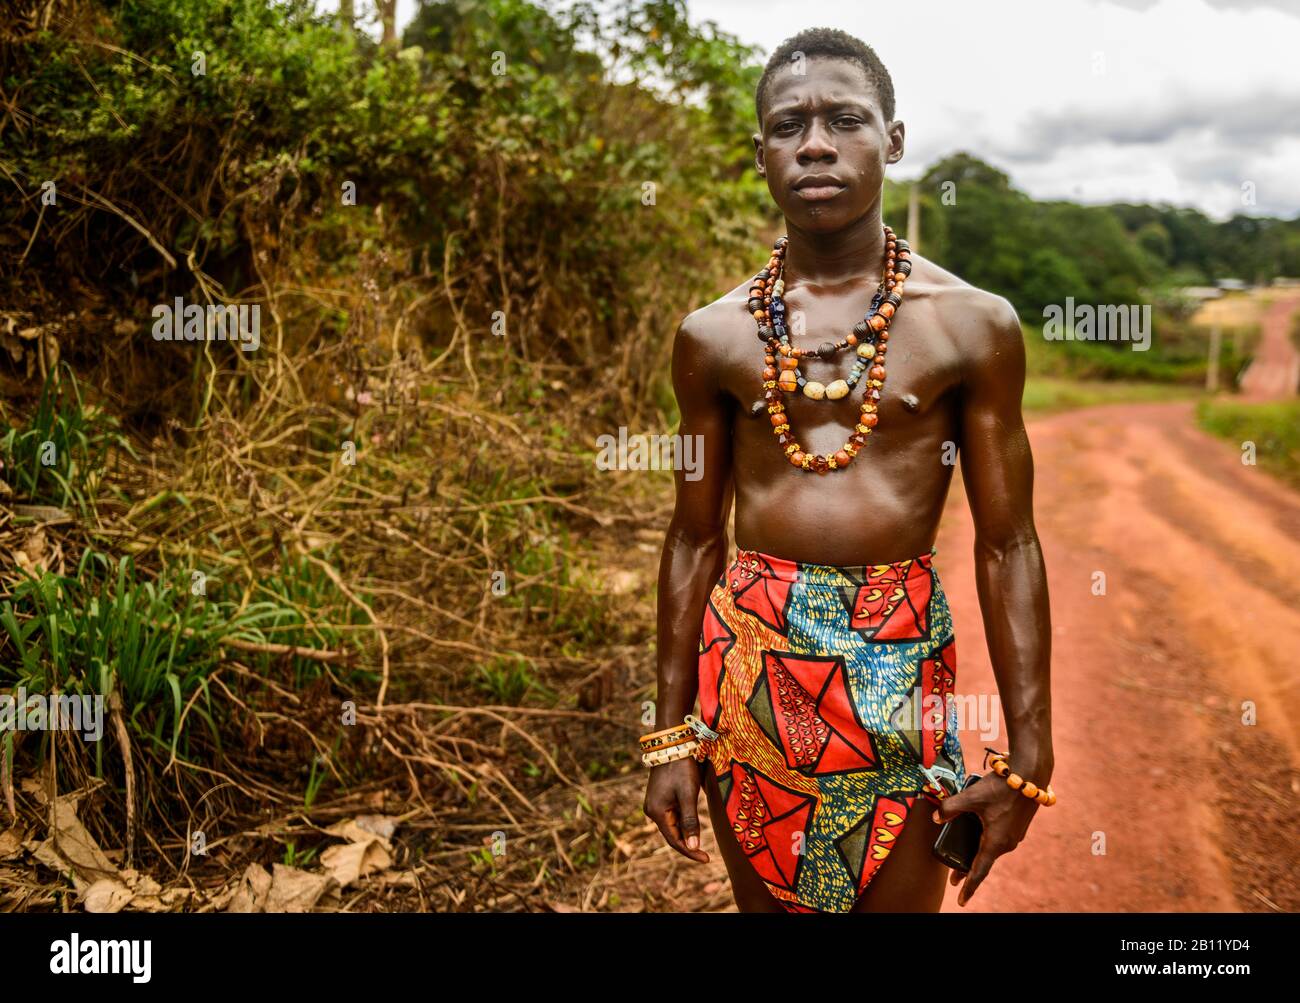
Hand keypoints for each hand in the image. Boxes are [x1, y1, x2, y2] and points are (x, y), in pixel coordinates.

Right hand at [643, 756, 709, 862]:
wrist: (671, 744)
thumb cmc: (681, 768)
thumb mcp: (688, 795)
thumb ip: (690, 821)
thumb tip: (693, 846)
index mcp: (656, 812)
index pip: (674, 840)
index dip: (690, 852)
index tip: (705, 859)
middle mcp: (652, 810)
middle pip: (672, 834)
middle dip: (688, 844)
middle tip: (706, 854)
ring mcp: (654, 803)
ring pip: (672, 825)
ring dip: (686, 833)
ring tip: (702, 842)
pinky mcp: (659, 797)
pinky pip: (672, 815)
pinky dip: (683, 822)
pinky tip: (692, 825)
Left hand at [931, 772, 1040, 905]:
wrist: (1030, 774)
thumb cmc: (1002, 787)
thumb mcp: (972, 796)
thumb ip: (951, 807)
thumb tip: (936, 817)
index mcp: (996, 842)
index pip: (980, 871)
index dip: (969, 887)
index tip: (961, 901)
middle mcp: (1007, 843)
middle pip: (984, 860)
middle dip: (968, 869)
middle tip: (953, 877)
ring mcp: (1015, 835)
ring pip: (992, 848)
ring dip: (977, 853)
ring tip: (963, 855)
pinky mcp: (1018, 825)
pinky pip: (999, 838)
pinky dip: (987, 840)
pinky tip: (979, 830)